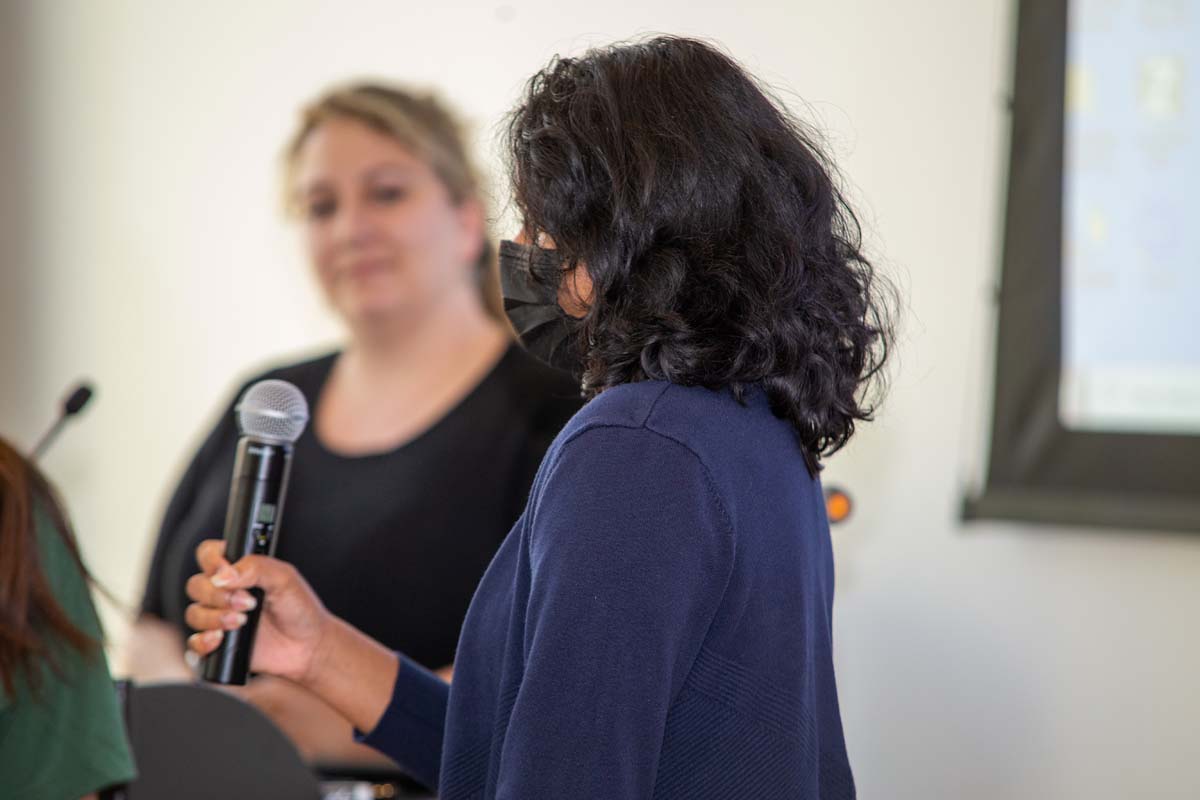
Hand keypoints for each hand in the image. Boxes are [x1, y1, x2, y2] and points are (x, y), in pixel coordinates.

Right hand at [184, 539, 328, 684]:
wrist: (308, 645)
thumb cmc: (299, 608)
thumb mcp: (285, 578)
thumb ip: (256, 567)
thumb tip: (225, 575)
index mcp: (239, 570)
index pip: (208, 555)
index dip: (211, 560)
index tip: (225, 572)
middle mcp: (225, 592)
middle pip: (196, 585)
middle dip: (217, 595)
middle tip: (247, 602)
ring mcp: (219, 617)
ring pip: (194, 613)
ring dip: (214, 618)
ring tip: (242, 622)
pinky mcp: (218, 643)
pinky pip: (194, 642)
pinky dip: (204, 641)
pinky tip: (222, 639)